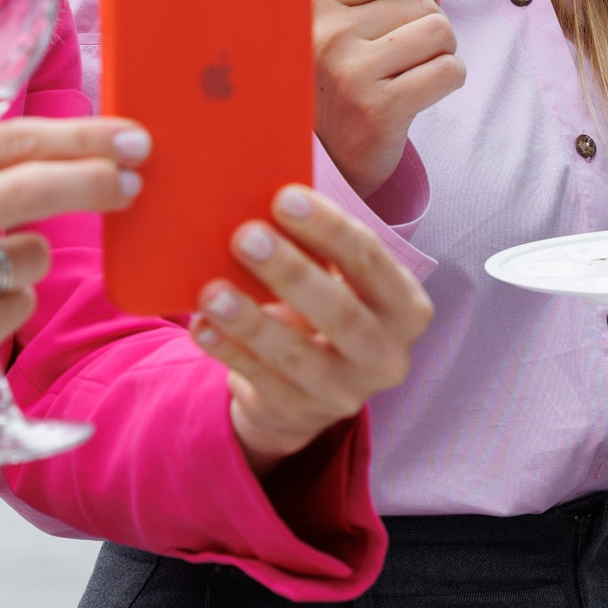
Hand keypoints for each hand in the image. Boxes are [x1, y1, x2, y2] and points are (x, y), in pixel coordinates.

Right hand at [0, 118, 145, 433]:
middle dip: (94, 182)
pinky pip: (20, 306)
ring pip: (33, 256)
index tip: (133, 137)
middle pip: (29, 190)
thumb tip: (86, 146)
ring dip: (31, 256)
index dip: (83, 138)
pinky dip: (12, 299)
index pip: (12, 141)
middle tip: (133, 181)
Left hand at [192, 185, 434, 472]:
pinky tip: (202, 326)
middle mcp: (388, 354)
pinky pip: (262, 383)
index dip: (329, 229)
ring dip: (252, 321)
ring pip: (298, 357)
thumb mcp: (335, 278)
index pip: (370, 261)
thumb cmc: (322, 306)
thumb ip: (316, 244)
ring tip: (212, 290)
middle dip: (292, 273)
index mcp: (405, 306)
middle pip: (341, 313)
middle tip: (246, 236)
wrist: (310, 386)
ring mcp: (347, 393)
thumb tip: (261, 191)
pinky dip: (229, 353)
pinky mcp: (302, 416)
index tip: (284, 197)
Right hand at [315, 0, 465, 192]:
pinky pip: (448, 71)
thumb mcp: (336, 15)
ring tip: (411, 71)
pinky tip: (421, 93)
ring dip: (441, 53)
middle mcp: (327, 34)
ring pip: (441, 33)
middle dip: (427, 26)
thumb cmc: (334, 77)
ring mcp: (350, 73)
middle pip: (424, 2)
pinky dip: (448, 80)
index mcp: (316, 3)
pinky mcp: (378, 110)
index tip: (416, 2)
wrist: (325, 159)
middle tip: (402, 54)